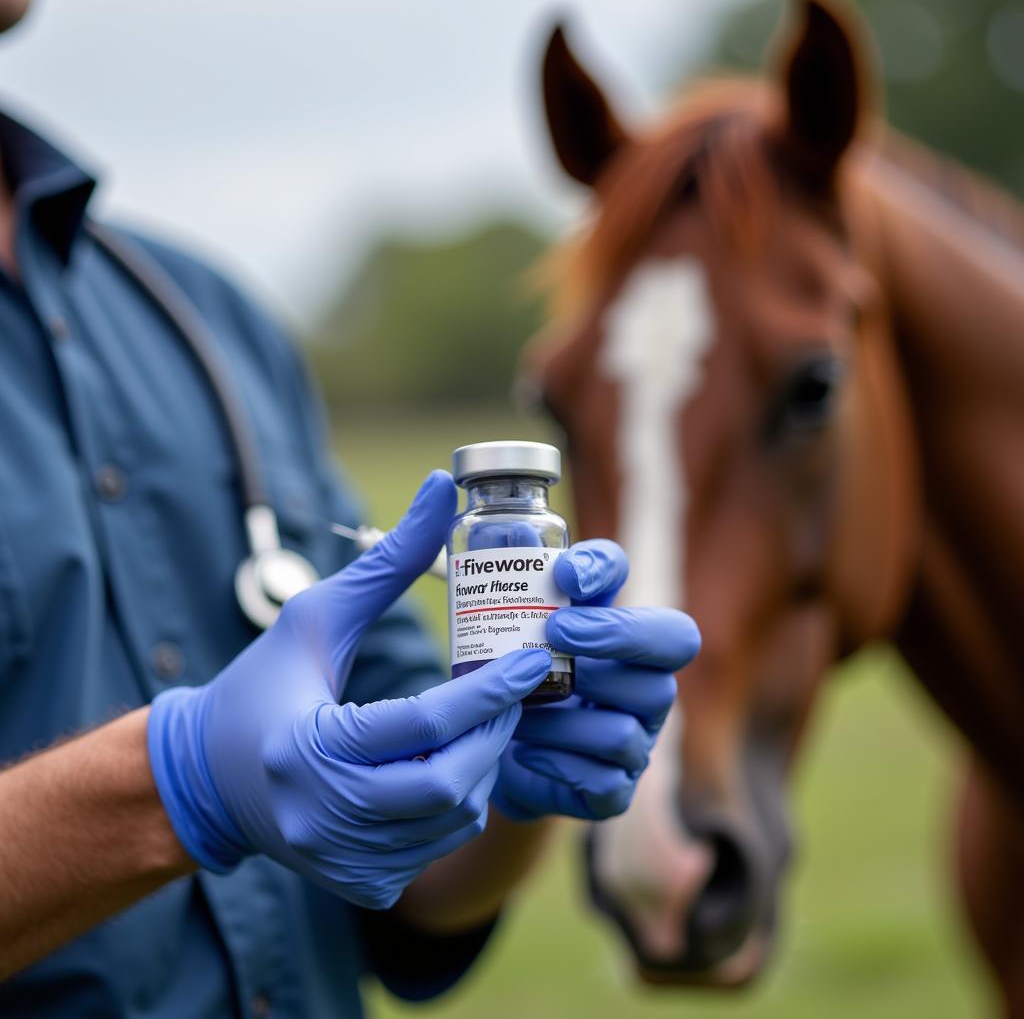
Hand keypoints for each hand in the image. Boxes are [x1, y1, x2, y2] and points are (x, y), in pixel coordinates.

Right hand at [147, 471, 550, 908]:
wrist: (211, 775)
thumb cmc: (264, 684)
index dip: (488, 690)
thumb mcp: (318, 615)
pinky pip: (436, 846)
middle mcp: (321, 817)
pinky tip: (453, 761)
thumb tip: (440, 486)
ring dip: (483, 765)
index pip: (422, 727)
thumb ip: (386, 559)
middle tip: (515, 691)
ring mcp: (341, 859)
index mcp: (305, 749)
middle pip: (448, 784)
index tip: (531, 659)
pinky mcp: (358, 882)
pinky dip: (457, 802)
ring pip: (452, 819)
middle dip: (495, 732)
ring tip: (486, 720)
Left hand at [491, 540, 699, 821]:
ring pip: (626, 726)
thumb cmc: (516, 673)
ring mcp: (636, 743)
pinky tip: (523, 751)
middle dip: (612, 637)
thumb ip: (532, 580)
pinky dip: (558, 763)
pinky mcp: (612, 792)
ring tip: (520, 709)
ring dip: (565, 716)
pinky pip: (603, 781)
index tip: (568, 576)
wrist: (491, 750)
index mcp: (635, 646)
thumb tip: (529, 538)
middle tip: (553, 632)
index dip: (631, 593)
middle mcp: (648, 690)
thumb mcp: (520, 623)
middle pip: (668, 656)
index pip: (663, 613)